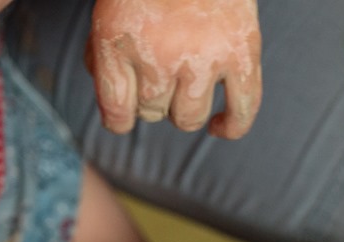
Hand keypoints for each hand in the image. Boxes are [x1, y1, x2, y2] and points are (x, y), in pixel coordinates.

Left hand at [88, 0, 261, 137]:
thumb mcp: (108, 12)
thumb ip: (102, 54)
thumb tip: (116, 108)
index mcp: (119, 42)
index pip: (117, 113)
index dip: (120, 119)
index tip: (125, 114)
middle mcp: (159, 57)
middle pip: (152, 113)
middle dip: (152, 98)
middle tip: (159, 67)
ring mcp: (202, 59)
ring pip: (188, 118)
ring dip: (184, 109)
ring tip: (185, 84)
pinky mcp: (241, 55)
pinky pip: (242, 109)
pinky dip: (231, 126)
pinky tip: (219, 126)